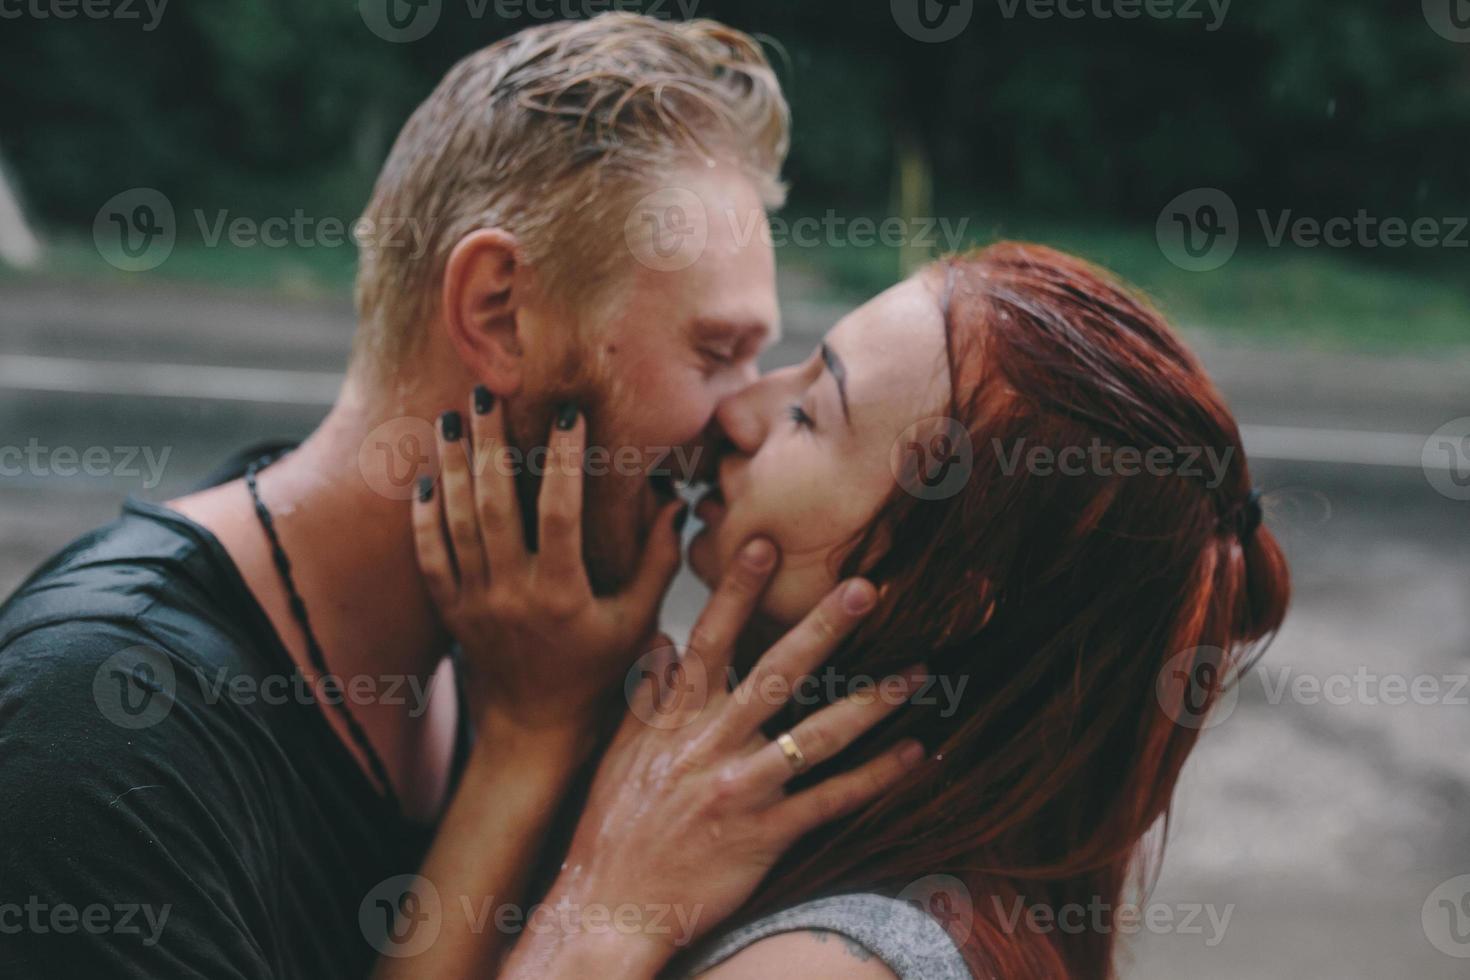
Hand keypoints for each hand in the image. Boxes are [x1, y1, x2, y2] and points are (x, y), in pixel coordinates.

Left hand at [412, 390, 683, 744]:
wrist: (535, 727)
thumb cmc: (597, 670)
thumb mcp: (637, 621)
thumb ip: (658, 561)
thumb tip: (675, 500)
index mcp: (562, 593)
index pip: (560, 513)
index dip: (564, 460)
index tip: (568, 414)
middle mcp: (512, 594)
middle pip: (494, 506)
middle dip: (489, 445)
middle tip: (487, 395)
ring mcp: (475, 602)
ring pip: (456, 523)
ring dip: (452, 467)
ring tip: (449, 418)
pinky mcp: (452, 610)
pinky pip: (430, 557)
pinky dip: (425, 517)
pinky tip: (426, 479)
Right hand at [500, 539, 926, 977]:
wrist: (609, 903)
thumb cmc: (613, 824)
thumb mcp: (620, 750)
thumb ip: (647, 692)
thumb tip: (663, 638)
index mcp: (675, 718)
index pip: (708, 640)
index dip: (737, 591)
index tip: (764, 544)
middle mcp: (711, 745)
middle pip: (775, 675)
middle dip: (822, 627)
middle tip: (866, 588)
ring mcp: (741, 789)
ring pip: (817, 736)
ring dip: (872, 702)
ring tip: (918, 672)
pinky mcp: (765, 835)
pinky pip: (831, 801)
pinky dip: (877, 778)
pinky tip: (917, 756)